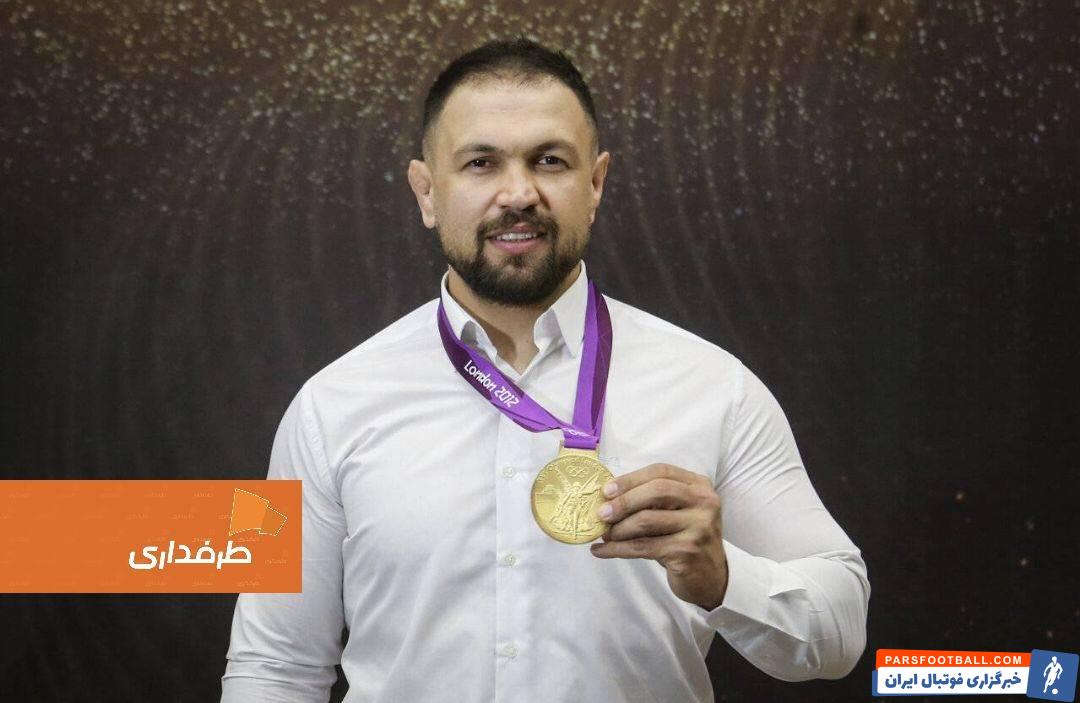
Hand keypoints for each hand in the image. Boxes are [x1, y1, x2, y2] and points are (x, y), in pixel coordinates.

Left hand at [590, 463, 727, 609]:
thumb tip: (608, 496)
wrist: (710, 577)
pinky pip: (643, 547)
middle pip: (656, 491)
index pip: (661, 472)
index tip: (606, 490)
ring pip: (647, 521)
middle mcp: (704, 503)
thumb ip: (652, 500)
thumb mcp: (676, 513)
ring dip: (619, 528)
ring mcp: (698, 527)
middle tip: (602, 514)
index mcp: (699, 486)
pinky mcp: (687, 552)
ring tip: (604, 534)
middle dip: (624, 501)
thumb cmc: (685, 539)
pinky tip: (601, 551)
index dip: (631, 479)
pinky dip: (617, 549)